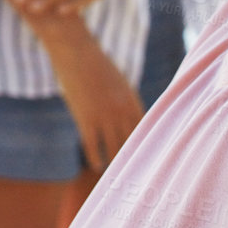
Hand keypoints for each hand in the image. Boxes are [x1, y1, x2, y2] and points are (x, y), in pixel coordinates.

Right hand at [41, 25, 145, 170]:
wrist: (75, 50)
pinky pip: (92, 146)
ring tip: (118, 178)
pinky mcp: (85, 118)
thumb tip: (129, 120)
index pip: (147, 132)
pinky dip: (95, 158)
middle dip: (136, 161)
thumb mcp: (117, 82)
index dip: (150, 148)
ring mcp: (104, 116)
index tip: (152, 162)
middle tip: (139, 178)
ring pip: (114, 149)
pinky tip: (98, 165)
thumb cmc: (95, 64)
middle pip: (132, 144)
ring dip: (116, 164)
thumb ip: (125, 102)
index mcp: (132, 101)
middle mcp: (122, 111)